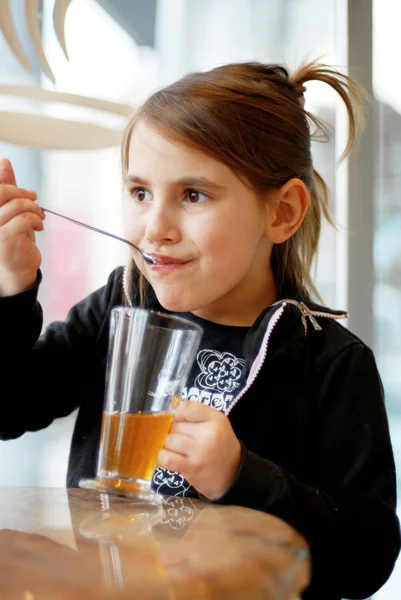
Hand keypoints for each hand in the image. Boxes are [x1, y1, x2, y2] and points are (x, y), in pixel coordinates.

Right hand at [0, 158, 43, 295]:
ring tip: (38, 217)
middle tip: (35, 201)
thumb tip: (4, 162)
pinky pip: (24, 219)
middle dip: (22, 193)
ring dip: (34, 209)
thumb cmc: (13, 238)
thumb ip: (6, 187)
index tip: (29, 193)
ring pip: (17, 205)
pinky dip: (35, 220)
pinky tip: (38, 226)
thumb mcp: (10, 210)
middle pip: (3, 192)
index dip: (10, 183)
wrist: (17, 268)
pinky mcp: (5, 239)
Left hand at [158, 401, 241, 499]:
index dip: (180, 415)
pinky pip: (167, 458)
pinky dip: (164, 456)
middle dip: (176, 431)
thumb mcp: (216, 420)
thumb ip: (195, 410)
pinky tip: (170, 457)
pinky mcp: (191, 469)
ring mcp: (199, 453)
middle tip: (186, 438)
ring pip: (170, 440)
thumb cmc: (220, 443)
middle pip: (176, 425)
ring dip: (170, 445)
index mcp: (216, 419)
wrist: (232, 473)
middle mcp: (209, 435)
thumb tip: (171, 410)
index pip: (186, 408)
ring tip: (179, 449)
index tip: (185, 422)